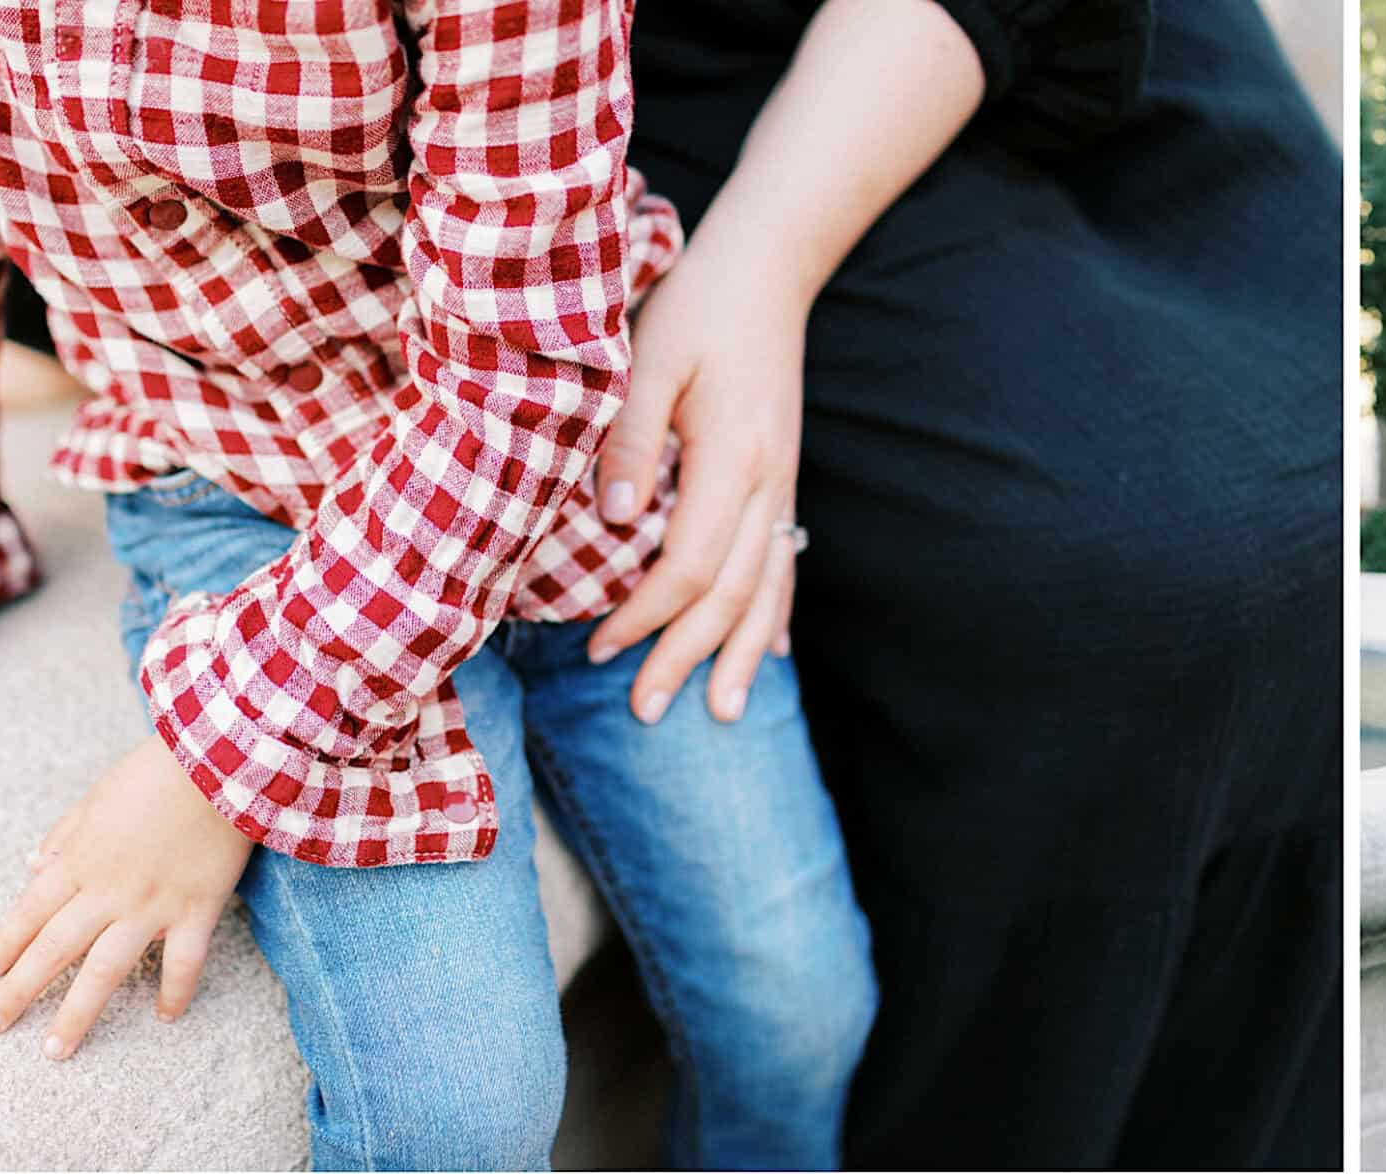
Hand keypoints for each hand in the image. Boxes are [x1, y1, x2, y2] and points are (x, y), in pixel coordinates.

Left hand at [0, 736, 251, 1059]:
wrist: (221, 762)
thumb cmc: (157, 771)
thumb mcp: (96, 797)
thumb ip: (65, 835)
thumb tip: (34, 865)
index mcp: (80, 860)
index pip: (29, 911)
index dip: (4, 944)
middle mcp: (107, 890)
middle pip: (53, 949)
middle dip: (17, 991)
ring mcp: (151, 905)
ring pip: (105, 970)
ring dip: (77, 1013)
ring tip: (55, 1050)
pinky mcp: (196, 909)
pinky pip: (183, 962)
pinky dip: (174, 991)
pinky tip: (164, 1016)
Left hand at [586, 245, 806, 723]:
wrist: (766, 268)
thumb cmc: (698, 305)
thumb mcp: (649, 357)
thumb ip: (629, 438)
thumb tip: (614, 520)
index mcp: (731, 458)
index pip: (690, 565)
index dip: (646, 616)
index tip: (599, 647)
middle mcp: (768, 482)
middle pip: (733, 595)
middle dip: (689, 657)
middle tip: (647, 711)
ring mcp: (782, 484)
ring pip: (769, 590)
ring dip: (744, 655)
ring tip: (723, 713)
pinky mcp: (783, 477)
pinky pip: (787, 562)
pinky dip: (777, 614)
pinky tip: (774, 652)